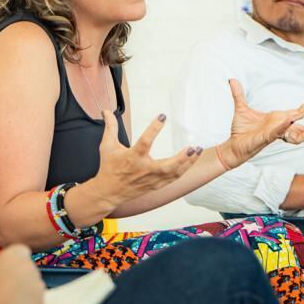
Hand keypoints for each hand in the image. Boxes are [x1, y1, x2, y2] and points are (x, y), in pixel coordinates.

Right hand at [0, 244, 44, 303]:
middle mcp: (30, 267)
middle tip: (6, 292)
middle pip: (30, 271)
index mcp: (14, 254)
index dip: (14, 264)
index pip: (21, 253)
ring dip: (25, 296)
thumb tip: (11, 270)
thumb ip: (3, 268)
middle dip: (22, 280)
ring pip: (34, 290)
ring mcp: (38, 288)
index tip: (8, 271)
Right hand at [88, 111, 203, 207]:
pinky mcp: (156, 185)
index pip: (145, 141)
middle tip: (193, 147)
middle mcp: (144, 170)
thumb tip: (106, 111)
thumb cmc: (109, 168)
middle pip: (167, 166)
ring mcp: (152, 179)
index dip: (154, 128)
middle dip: (182, 158)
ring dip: (188, 163)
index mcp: (132, 158)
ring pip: (174, 173)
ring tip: (198, 150)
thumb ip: (110, 127)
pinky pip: (173, 179)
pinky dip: (184, 170)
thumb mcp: (107, 146)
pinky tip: (191, 161)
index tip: (163, 116)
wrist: (109, 192)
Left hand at [218, 80, 303, 167]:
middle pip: (303, 129)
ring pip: (295, 136)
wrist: (232, 145)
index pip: (297, 113)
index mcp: (278, 120)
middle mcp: (280, 128)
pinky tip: (289, 120)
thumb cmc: (241, 130)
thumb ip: (238, 94)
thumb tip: (232, 79)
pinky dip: (284, 126)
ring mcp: (274, 134)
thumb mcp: (241, 108)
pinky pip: (278, 132)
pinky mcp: (266, 138)